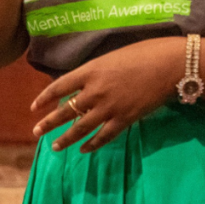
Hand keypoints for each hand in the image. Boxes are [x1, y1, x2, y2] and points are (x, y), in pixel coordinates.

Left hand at [29, 38, 182, 152]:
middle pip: (65, 111)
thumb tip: (84, 84)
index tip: (34, 108)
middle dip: (48, 123)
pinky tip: (84, 150)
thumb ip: (95, 72)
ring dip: (65, 139)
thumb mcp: (112, 57)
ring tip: (54, 147)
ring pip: (80, 128)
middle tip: (36, 132)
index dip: (44, 98)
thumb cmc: (144, 53)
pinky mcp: (125, 119)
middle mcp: (95, 90)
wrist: (169, 65)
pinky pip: (104, 136)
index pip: (59, 87)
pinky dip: (92, 144)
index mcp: (90, 71)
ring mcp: (109, 107)